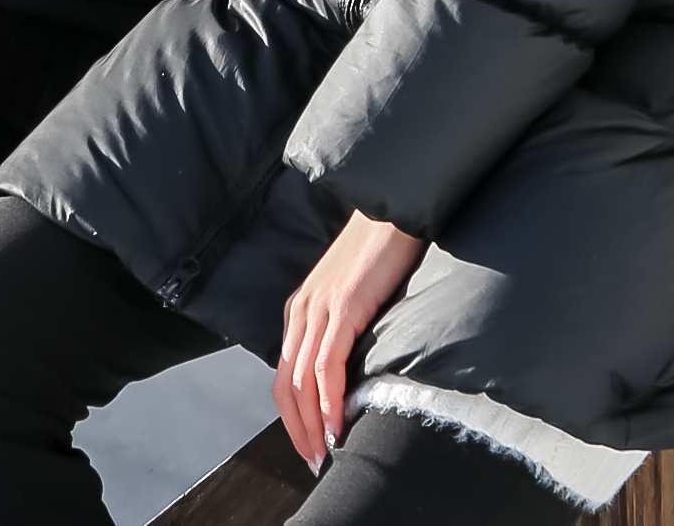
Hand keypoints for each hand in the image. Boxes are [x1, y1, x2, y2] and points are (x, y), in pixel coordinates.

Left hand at [274, 211, 426, 468]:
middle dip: (297, 429)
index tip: (310, 446)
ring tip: (326, 451)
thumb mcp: (350, 299)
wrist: (389, 211)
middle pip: (286, 384)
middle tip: (315, 460)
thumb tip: (346, 379)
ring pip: (302, 380)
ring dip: (312, 423)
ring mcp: (320, 308)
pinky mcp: (344, 307)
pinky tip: (337, 421)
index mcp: (300, 311)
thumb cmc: (376, 256)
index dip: (292, 417)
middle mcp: (302, 311)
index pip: (284, 376)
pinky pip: (329, 363)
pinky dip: (330, 398)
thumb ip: (340, 332)